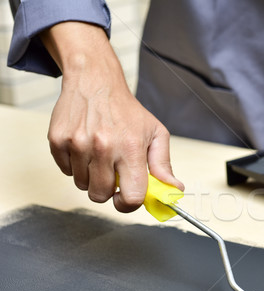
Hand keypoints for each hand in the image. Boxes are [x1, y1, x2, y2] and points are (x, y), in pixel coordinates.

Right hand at [41, 22, 183, 211]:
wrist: (95, 81)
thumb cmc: (128, 111)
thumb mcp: (156, 134)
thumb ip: (163, 165)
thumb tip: (174, 190)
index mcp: (131, 148)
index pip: (131, 196)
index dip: (128, 204)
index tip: (126, 199)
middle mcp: (104, 147)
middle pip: (100, 195)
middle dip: (107, 191)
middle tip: (112, 173)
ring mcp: (78, 144)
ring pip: (82, 185)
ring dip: (91, 177)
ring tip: (99, 156)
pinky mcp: (58, 141)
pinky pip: (65, 171)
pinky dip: (75, 165)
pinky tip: (85, 148)